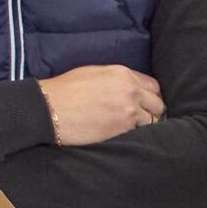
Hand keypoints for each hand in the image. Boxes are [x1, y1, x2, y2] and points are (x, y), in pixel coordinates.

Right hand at [39, 64, 163, 146]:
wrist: (48, 108)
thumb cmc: (64, 89)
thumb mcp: (93, 73)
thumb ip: (116, 79)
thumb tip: (127, 87)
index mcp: (123, 74)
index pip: (153, 86)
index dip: (148, 96)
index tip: (142, 103)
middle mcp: (130, 90)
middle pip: (157, 104)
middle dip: (150, 111)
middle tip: (138, 118)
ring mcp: (128, 110)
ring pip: (152, 120)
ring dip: (143, 125)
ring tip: (129, 128)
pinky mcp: (122, 128)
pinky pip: (139, 133)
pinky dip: (133, 134)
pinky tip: (121, 133)